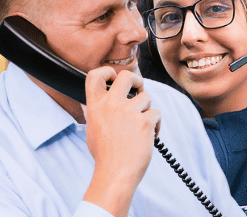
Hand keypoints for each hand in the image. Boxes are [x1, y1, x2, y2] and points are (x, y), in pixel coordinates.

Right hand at [82, 66, 160, 216]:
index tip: (114, 79)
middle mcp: (111, 105)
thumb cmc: (104, 156)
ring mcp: (128, 113)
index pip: (95, 75)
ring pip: (146, 97)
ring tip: (142, 127)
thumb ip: (94, 113)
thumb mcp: (91, 130)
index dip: (107, 71)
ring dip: (147, 110)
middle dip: (137, 80)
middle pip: (126, 76)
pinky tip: (150, 137)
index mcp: (95, 106)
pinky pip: (156, 114)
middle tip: (139, 90)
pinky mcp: (144, 122)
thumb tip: (90, 103)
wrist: (115, 174)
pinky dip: (156, 125)